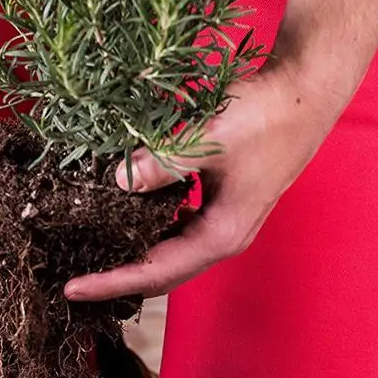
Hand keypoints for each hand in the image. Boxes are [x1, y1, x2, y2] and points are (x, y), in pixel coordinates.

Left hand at [63, 58, 345, 302]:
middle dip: (116, 277)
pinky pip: (175, 227)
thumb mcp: (209, 137)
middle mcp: (223, 238)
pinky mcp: (220, 204)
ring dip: (130, 254)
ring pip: (167, 252)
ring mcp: (223, 223)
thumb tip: (116, 181)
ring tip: (90, 253)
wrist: (307, 90)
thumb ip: (162, 162)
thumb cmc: (266, 113)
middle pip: (160, 273)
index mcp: (222, 235)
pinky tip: (122, 217)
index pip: (155, 272)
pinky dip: (146, 228)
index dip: (111, 282)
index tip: (72, 287)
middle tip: (71, 279)